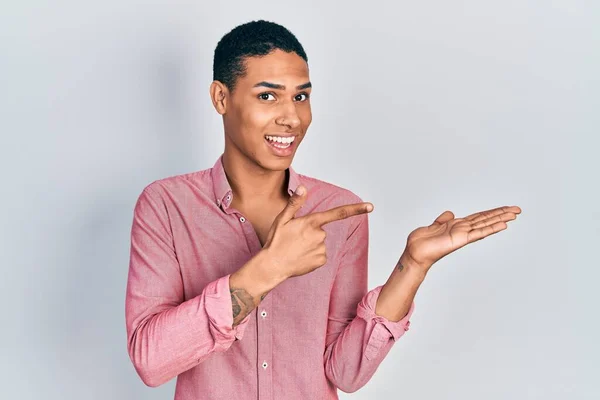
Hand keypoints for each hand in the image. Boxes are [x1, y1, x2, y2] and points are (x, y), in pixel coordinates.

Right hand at [261, 185, 372, 279]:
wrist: (272, 266)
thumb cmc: (276, 241)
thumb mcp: (282, 219)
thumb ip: (295, 203)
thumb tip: (303, 188)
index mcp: (311, 222)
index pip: (338, 213)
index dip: (356, 209)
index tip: (371, 206)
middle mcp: (320, 235)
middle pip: (321, 230)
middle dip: (310, 233)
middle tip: (294, 239)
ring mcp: (322, 249)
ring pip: (320, 243)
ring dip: (310, 245)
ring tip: (295, 249)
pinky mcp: (322, 261)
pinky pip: (320, 255)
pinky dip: (312, 255)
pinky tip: (300, 257)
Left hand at [403, 205, 521, 271]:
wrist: (415, 253)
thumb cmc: (422, 243)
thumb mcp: (433, 226)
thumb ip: (443, 220)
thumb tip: (451, 213)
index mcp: (457, 225)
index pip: (479, 217)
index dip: (492, 212)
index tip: (505, 208)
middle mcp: (463, 230)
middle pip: (486, 219)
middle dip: (502, 214)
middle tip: (518, 210)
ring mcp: (464, 235)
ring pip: (486, 224)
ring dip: (501, 219)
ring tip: (515, 214)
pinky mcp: (461, 239)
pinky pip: (479, 233)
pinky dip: (492, 228)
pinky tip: (503, 225)